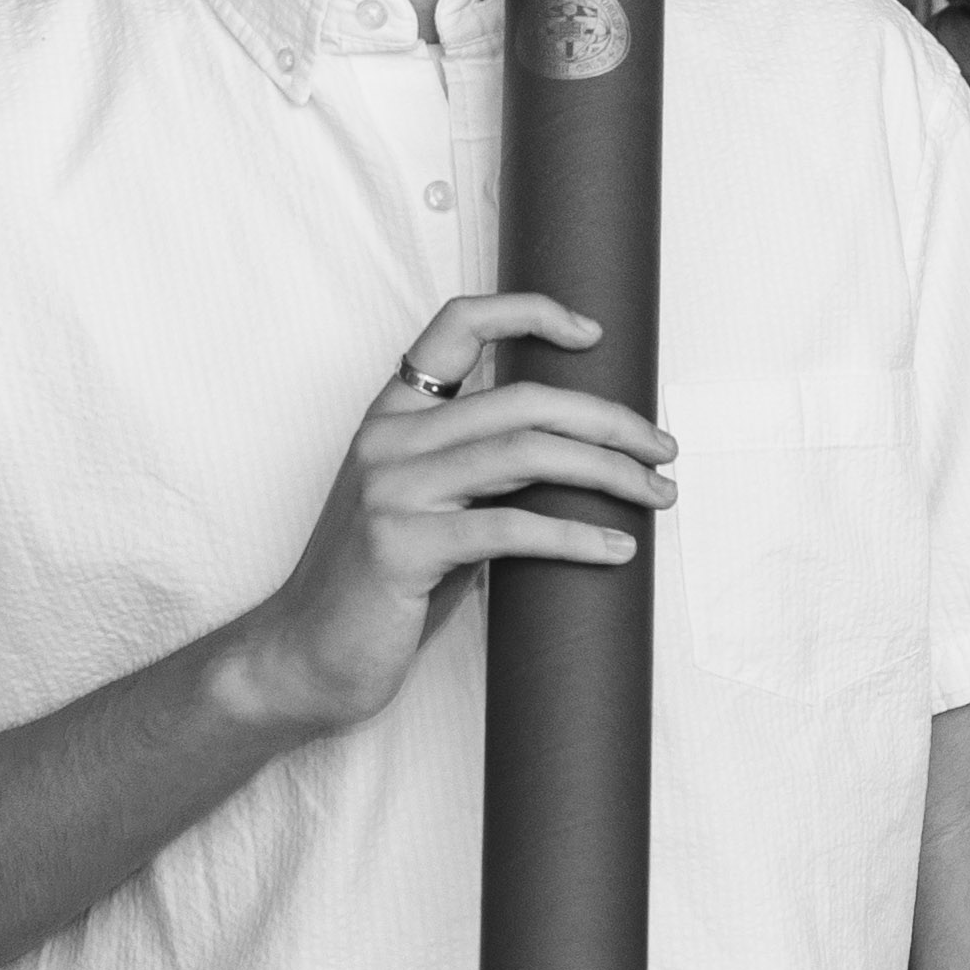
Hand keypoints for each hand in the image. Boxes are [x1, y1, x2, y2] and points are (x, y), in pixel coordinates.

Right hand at [221, 291, 670, 738]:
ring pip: (526, 454)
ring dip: (608, 472)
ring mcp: (390, 490)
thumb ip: (483, 472)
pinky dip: (577, 537)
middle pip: (522, 399)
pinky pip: (511, 530)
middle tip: (664, 448)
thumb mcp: (431, 509)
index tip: (592, 333)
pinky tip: (617, 549)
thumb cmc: (381, 588)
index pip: (456, 326)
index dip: (527, 313)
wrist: (305, 656)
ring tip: (658, 493)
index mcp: (391, 416)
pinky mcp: (401, 547)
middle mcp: (388, 440)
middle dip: (608, 419)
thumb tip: (584, 458)